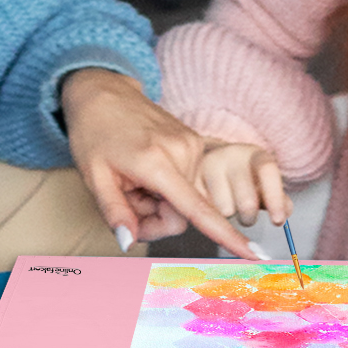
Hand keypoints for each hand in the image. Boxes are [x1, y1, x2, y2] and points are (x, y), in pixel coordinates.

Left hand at [60, 69, 262, 258]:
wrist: (104, 93)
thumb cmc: (95, 133)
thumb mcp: (95, 177)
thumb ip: (115, 213)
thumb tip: (129, 243)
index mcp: (157, 163)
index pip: (197, 209)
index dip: (225, 236)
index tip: (252, 254)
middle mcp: (184, 153)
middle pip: (184, 214)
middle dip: (156, 217)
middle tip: (127, 201)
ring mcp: (193, 146)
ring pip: (186, 201)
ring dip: (160, 201)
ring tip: (134, 180)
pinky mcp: (195, 144)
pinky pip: (188, 183)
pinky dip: (167, 187)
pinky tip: (147, 171)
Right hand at [194, 140, 288, 228]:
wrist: (209, 161)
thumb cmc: (243, 176)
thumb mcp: (263, 182)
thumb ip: (278, 198)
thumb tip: (284, 211)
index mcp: (252, 154)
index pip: (267, 171)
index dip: (275, 198)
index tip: (278, 221)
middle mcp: (227, 155)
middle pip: (246, 202)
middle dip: (249, 217)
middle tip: (248, 216)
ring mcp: (205, 167)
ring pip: (224, 212)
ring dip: (229, 216)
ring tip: (226, 204)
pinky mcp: (188, 182)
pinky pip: (205, 212)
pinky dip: (211, 215)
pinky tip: (211, 203)